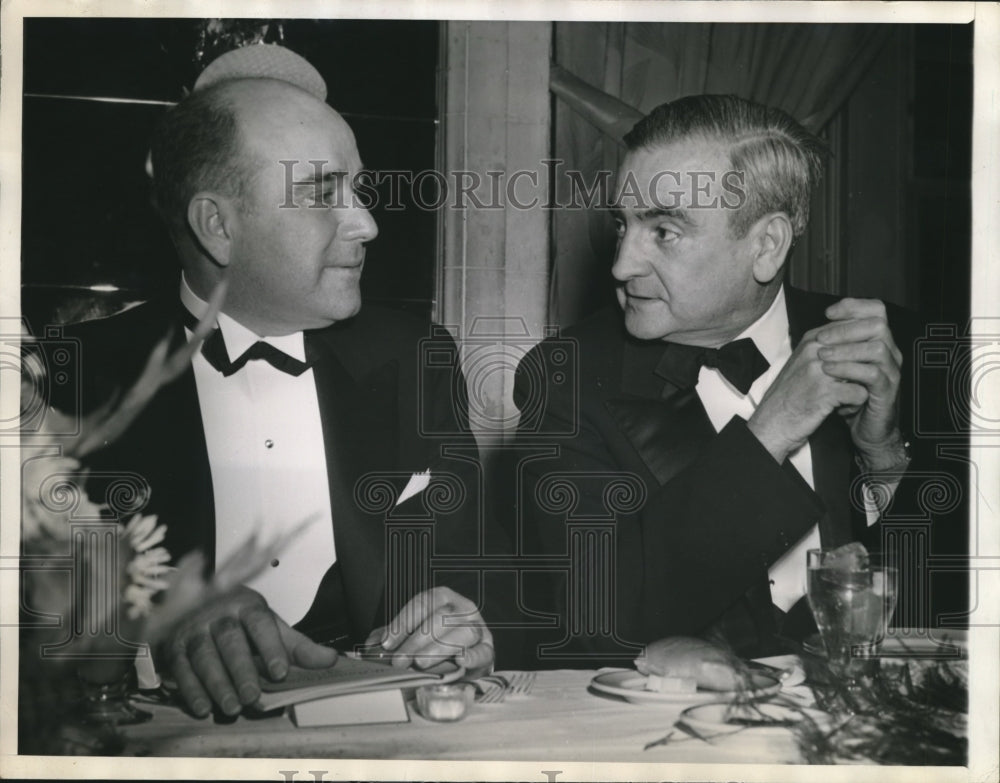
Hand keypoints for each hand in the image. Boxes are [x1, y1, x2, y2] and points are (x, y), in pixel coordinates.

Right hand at [162, 585, 336, 716]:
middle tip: (253, 696)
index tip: (280, 671)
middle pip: (230, 640)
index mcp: (247, 605)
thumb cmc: (239, 618)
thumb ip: (298, 646)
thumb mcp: (270, 625)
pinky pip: (181, 668)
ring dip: (217, 683)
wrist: (197, 599)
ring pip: (204, 655)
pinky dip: (191, 690)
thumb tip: (331, 660)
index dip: (271, 646)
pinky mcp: (174, 646)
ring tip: (232, 706)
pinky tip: (203, 707)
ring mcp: (194, 629)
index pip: (260, 623)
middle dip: (242, 669)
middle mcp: (218, 614)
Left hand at [364, 587, 493, 676]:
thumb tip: (371, 644)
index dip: (404, 621)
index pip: (424, 602)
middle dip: (416, 641)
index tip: (387, 642)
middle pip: (441, 618)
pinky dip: (471, 656)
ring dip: (438, 649)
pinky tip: (459, 662)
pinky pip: (483, 651)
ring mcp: (479, 628)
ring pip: (462, 633)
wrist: (467, 658)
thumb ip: (395, 636)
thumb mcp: (414, 633)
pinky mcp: (488, 649)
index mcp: (445, 598)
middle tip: (399, 660)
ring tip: (420, 664)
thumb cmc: (439, 642)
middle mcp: (464, 609)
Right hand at [748, 321, 868, 463]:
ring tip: (852, 395)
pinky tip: (845, 408)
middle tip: (860, 380)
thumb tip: (858, 337)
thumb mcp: (804, 362)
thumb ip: (827, 347)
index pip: (853, 326)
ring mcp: (819, 370)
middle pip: (863, 346)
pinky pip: (860, 393)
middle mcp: (815, 350)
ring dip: (864, 384)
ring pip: (866, 368)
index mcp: (812, 339)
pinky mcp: (825, 392)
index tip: (861, 362)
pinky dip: (857, 404)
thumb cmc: (790, 393)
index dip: (866, 344)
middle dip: (869, 363)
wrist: (771, 422)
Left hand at [815, 298, 905, 468]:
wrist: (863, 428)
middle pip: (878, 324)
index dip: (853, 306)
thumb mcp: (840, 365)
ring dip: (846, 349)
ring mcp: (891, 371)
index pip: (875, 310)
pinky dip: (849, 370)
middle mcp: (890, 352)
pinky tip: (830, 371)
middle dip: (847, 327)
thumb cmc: (850, 394)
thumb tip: (821, 324)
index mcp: (879, 341)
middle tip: (821, 338)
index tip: (828, 313)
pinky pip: (873, 374)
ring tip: (822, 355)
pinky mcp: (887, 391)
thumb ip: (837, 345)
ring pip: (877, 348)